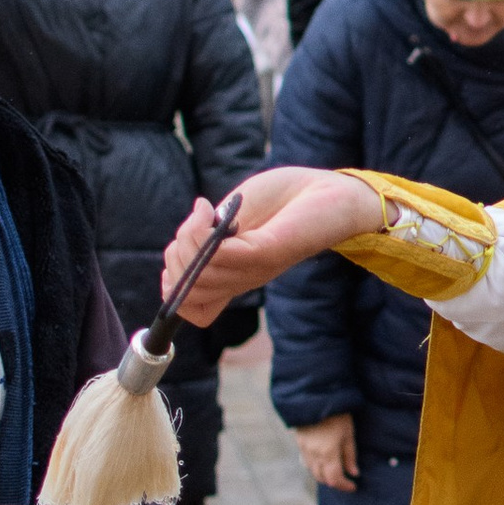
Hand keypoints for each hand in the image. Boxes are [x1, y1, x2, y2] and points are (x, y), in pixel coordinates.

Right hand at [158, 169, 386, 319]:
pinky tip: (210, 210)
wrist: (331, 192)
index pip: (192, 312)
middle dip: (175, 256)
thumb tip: (182, 245)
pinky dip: (203, 231)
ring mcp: (255, 268)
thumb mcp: (233, 220)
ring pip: (197, 274)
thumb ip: (208, 235)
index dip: (172, 289)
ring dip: (186, 239)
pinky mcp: (267, 251)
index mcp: (235, 277)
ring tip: (202, 213)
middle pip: (187, 290)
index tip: (176, 255)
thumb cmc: (283, 201)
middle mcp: (244, 279)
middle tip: (194, 222)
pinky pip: (221, 256)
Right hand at [294, 416, 359, 491]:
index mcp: (328, 453)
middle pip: (322, 478)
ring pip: (313, 472)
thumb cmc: (337, 414)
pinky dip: (316, 467)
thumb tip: (354, 473)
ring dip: (324, 476)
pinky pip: (307, 463)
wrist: (316, 397)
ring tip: (336, 472)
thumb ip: (350, 455)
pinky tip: (324, 463)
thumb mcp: (348, 433)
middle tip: (346, 481)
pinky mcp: (299, 443)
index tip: (353, 486)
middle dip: (335, 483)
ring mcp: (304, 450)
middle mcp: (313, 455)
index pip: (335, 479)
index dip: (344, 486)